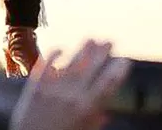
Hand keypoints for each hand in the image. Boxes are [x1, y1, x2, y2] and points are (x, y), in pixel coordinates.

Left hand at [10, 40, 129, 129]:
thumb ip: (94, 121)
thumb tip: (106, 113)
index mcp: (87, 109)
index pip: (109, 83)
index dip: (119, 70)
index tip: (125, 61)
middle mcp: (72, 96)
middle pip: (92, 68)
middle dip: (103, 53)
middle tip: (110, 41)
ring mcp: (53, 89)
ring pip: (73, 62)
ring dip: (83, 50)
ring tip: (91, 39)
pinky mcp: (36, 87)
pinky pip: (47, 65)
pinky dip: (55, 55)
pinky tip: (62, 49)